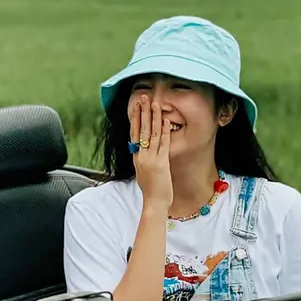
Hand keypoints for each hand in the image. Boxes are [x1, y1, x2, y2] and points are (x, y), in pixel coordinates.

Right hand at [130, 94, 172, 211]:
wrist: (153, 203)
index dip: (135, 118)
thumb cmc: (151, 190)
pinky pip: (163, 144)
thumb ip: (142, 159)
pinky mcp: (161, 163)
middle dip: (142, 112)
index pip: (134, 133)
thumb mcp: (142, 172)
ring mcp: (151, 159)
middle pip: (141, 130)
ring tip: (155, 103)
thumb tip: (141, 151)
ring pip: (152, 134)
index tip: (136, 105)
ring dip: (154, 117)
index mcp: (136, 157)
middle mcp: (141, 156)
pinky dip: (165, 131)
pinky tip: (166, 120)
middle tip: (142, 97)